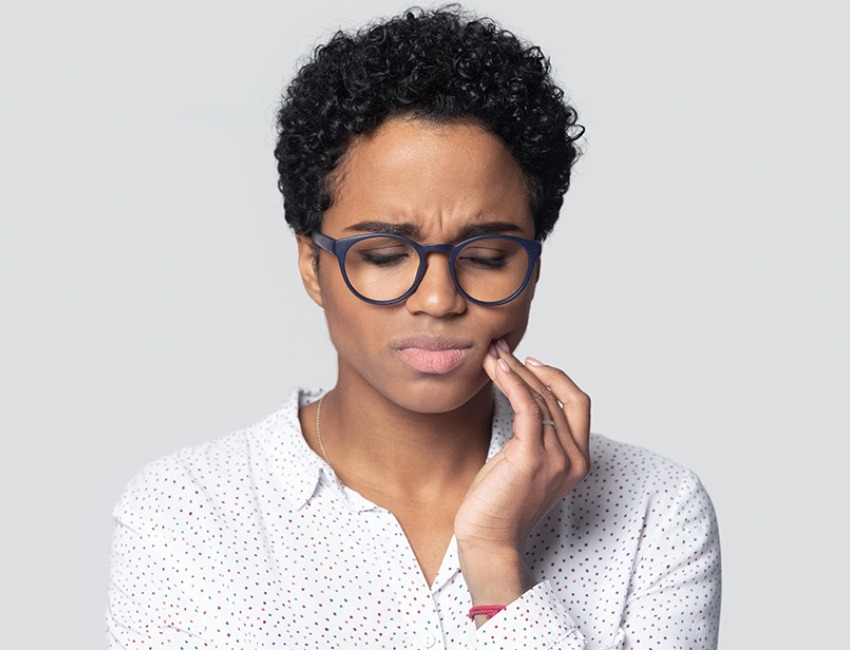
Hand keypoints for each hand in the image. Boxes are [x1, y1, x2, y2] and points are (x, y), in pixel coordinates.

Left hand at [455, 339, 590, 612]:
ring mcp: (556, 458)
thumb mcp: (525, 463)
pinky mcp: (531, 458)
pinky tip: (497, 369)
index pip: (578, 403)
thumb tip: (520, 395)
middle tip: (501, 349)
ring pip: (541, 398)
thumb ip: (532, 435)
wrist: (489, 541)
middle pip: (558, 395)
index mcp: (578, 459)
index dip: (557, 377)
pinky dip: (513, 383)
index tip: (528, 363)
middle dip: (529, 368)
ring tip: (492, 355)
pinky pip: (526, 408)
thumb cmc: (500, 504)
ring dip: (514, 371)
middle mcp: (573, 457)